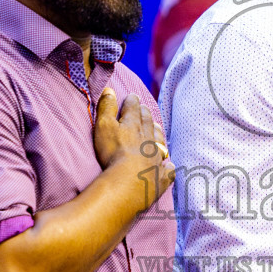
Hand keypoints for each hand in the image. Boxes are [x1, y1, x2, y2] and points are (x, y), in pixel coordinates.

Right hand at [92, 89, 173, 205]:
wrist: (129, 182)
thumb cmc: (113, 153)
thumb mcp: (103, 126)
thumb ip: (106, 107)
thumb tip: (109, 89)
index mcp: (134, 124)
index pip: (134, 107)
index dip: (132, 101)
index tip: (132, 96)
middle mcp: (149, 137)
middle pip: (148, 121)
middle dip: (145, 113)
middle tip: (144, 109)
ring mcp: (157, 157)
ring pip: (159, 141)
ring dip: (157, 133)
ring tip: (157, 128)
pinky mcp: (161, 176)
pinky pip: (167, 169)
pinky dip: (168, 166)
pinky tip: (168, 165)